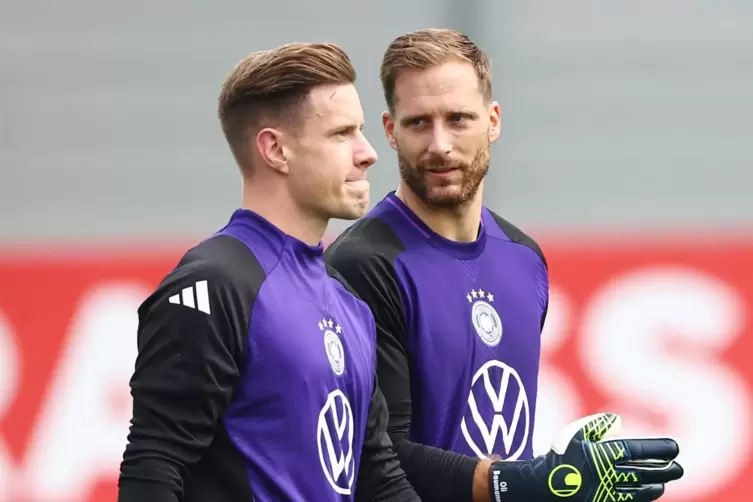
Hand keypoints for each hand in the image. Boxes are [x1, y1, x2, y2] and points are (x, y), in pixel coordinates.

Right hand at [488, 413, 683, 500]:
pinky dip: (639, 497)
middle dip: (664, 470)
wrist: (536, 489)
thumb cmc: (555, 459)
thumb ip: (595, 427)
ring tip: (664, 482)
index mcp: (599, 455)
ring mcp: (604, 493)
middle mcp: (604, 475)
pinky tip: (647, 494)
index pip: (637, 451)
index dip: (658, 449)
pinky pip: (626, 501)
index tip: (675, 448)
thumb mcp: (572, 437)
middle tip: (679, 467)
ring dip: (654, 485)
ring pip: (638, 491)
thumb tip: (617, 420)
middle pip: (643, 472)